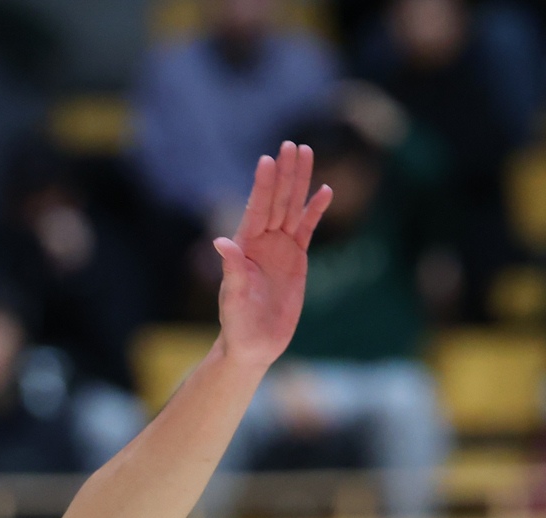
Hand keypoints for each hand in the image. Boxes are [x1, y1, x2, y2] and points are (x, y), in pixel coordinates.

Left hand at [215, 142, 333, 371]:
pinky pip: (307, 228)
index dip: (263, 185)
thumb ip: (231, 270)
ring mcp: (280, 248)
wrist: (254, 344)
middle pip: (276, 200)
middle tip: (291, 145)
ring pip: (292, 208)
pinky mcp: (296, 258)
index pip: (256, 209)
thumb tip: (221, 242)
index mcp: (245, 247)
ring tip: (306, 152)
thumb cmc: (238, 324)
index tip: (268, 160)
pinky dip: (315, 211)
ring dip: (299, 182)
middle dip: (284, 173)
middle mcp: (262, 242)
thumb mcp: (234, 298)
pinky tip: (324, 191)